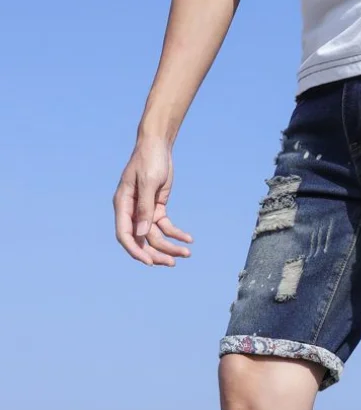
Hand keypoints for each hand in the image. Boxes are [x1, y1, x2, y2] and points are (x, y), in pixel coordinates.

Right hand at [113, 136, 191, 265]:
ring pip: (155, 236)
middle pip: (141, 240)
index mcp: (123, 205)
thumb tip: (140, 234)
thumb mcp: (148, 183)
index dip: (135, 251)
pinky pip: (166, 227)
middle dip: (156, 253)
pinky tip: (189, 239)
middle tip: (172, 263)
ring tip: (187, 253)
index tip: (149, 262)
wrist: (158, 146)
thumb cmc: (149, 160)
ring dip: (170, 246)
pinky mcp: (157, 208)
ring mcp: (144, 211)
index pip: (124, 235)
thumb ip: (144, 209)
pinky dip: (177, 233)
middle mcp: (131, 211)